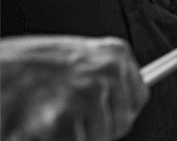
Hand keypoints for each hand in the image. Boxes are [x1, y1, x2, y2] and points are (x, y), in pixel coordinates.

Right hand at [0, 36, 148, 140]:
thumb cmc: (28, 63)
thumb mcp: (78, 56)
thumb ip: (104, 77)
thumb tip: (128, 103)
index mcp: (115, 54)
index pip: (138, 98)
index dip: (118, 111)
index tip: (106, 113)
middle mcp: (107, 72)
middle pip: (121, 124)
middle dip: (97, 127)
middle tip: (65, 114)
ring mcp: (86, 95)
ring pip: (99, 138)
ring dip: (75, 135)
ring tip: (48, 113)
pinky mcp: (63, 122)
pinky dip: (54, 139)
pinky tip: (38, 123)